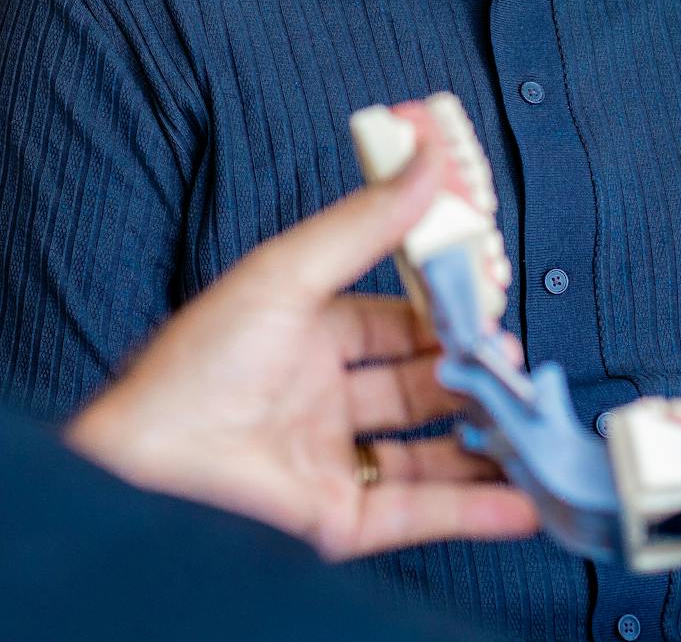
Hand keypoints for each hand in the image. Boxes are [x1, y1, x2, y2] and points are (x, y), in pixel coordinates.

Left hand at [65, 148, 537, 559]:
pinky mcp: (337, 522)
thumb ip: (363, 225)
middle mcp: (314, 397)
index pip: (390, 319)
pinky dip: (475, 510)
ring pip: (428, 452)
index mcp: (297, 335)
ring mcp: (328, 461)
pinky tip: (521, 500)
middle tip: (515, 365)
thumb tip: (422, 159)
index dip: (441, 314)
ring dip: (484, 443)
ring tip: (532, 430)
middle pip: (415, 384)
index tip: (491, 304)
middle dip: (470, 376)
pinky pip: (420, 514)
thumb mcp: (285, 276)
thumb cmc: (192, 371)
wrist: (148, 474)